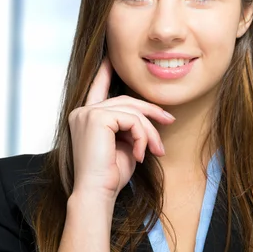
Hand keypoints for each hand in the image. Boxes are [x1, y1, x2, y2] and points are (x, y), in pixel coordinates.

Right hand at [68, 56, 173, 199]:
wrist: (98, 193)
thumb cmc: (111, 175)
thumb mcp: (124, 144)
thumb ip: (130, 126)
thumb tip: (149, 117)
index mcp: (86, 117)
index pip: (98, 88)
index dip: (105, 73)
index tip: (111, 58)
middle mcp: (82, 112)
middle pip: (126, 101)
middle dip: (151, 112)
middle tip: (170, 121)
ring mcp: (88, 113)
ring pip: (132, 111)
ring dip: (150, 132)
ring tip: (157, 150)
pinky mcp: (97, 118)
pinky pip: (132, 119)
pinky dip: (142, 136)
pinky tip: (140, 154)